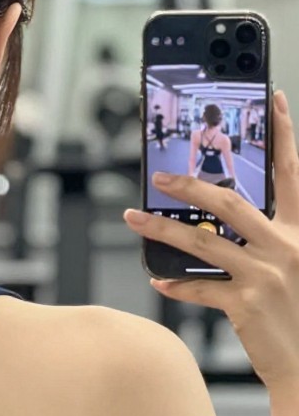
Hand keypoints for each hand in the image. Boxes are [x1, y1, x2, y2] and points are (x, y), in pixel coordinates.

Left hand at [124, 90, 298, 394]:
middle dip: (190, 186)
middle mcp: (289, 247)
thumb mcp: (293, 268)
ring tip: (133, 217)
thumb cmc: (298, 316)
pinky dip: (175, 281)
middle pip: (231, 202)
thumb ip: (266, 241)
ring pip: (203, 240)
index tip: (276, 99)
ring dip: (162, 228)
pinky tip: (158, 277)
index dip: (285, 134)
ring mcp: (268, 275)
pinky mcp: (247, 303)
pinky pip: (199, 285)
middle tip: (160, 176)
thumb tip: (214, 222)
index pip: (293, 174)